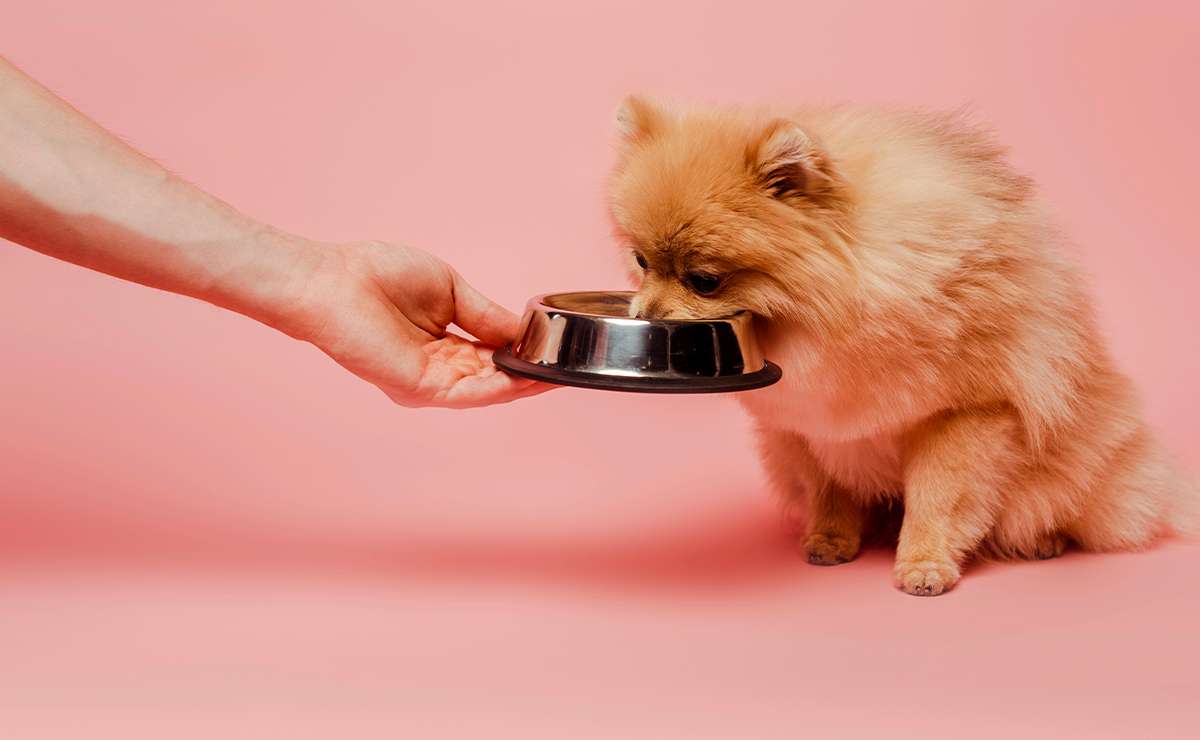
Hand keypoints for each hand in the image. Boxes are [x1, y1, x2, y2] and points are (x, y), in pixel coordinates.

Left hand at [282, 239, 547, 407]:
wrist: (335, 282)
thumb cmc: (379, 276)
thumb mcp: (452, 290)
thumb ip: (487, 315)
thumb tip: (523, 330)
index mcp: (444, 346)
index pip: (494, 358)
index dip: (525, 355)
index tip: (557, 349)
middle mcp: (440, 370)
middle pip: (497, 380)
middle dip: (533, 374)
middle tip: (570, 366)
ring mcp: (431, 383)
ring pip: (489, 390)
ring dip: (526, 384)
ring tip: (560, 373)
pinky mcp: (421, 388)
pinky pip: (472, 393)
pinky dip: (503, 387)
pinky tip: (530, 377)